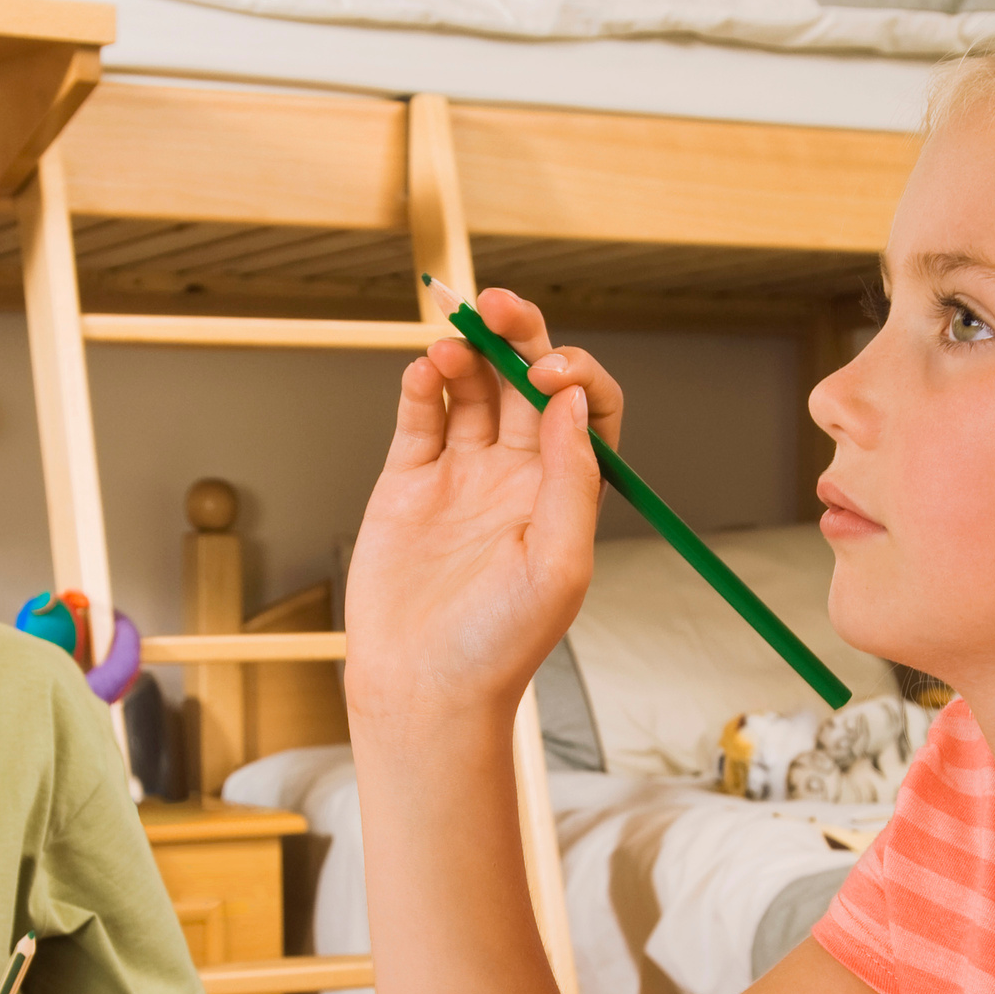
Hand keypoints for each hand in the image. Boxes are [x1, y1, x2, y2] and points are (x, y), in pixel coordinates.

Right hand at [344, 290, 623, 728]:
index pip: (585, 407)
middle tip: (497, 306)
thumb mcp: (558, 564)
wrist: (425, 688)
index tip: (547, 375)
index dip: (573, 375)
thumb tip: (570, 400)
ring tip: (451, 341)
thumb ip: (571, 478)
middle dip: (517, 335)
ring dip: (467, 354)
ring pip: (472, 389)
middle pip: (526, 380)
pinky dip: (422, 385)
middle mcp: (518, 475)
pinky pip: (421, 417)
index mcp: (565, 491)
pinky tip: (424, 371)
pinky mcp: (409, 482)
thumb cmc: (500, 643)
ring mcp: (463, 475)